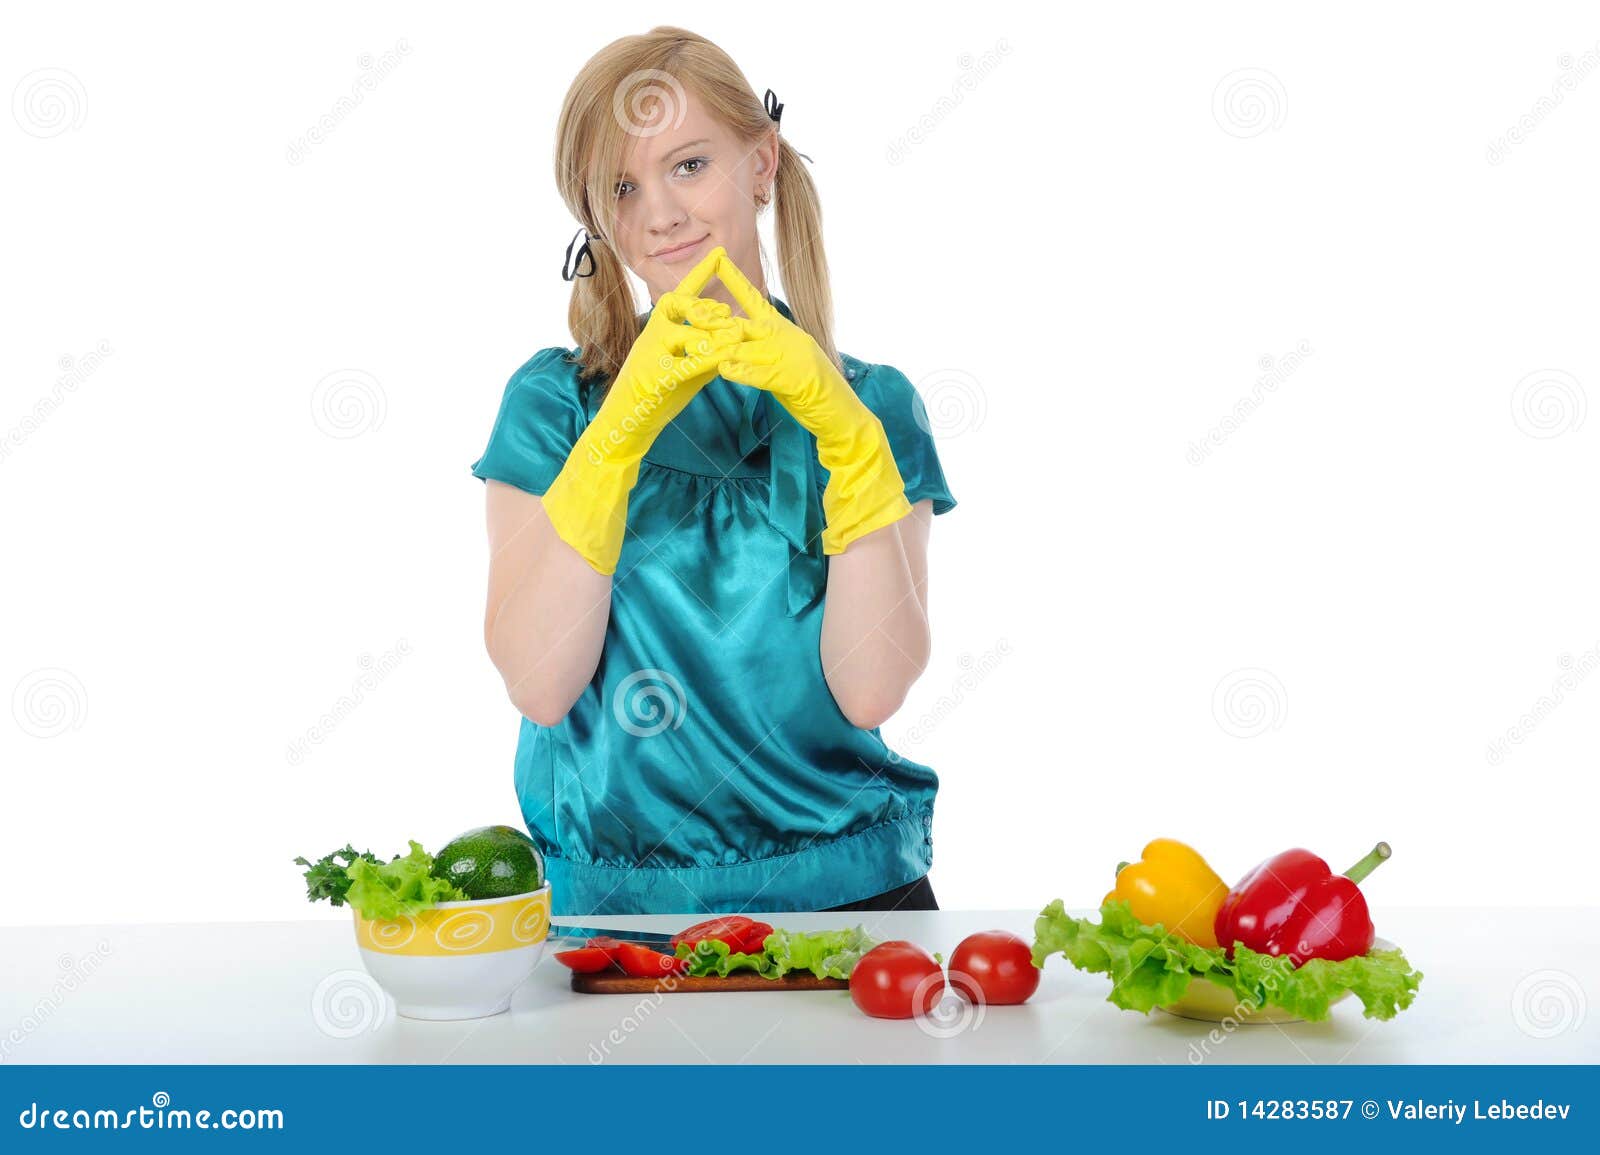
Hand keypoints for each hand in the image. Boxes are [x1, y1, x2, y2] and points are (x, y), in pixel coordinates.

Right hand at [540, 245, 735, 573]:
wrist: (628, 424)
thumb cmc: (657, 395)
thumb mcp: (687, 369)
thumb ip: (708, 351)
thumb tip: (734, 339)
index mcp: (660, 327)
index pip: (683, 293)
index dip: (701, 273)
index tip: (720, 253)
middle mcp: (651, 332)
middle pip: (680, 304)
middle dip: (708, 309)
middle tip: (731, 316)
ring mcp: (649, 352)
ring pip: (686, 333)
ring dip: (713, 335)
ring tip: (735, 338)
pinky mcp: (652, 376)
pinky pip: (683, 363)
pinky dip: (706, 360)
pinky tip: (723, 361)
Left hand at [710, 252, 911, 553]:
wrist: (840, 412)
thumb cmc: (811, 390)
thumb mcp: (784, 362)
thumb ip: (762, 350)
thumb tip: (734, 346)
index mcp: (784, 329)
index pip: (755, 300)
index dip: (736, 280)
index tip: (717, 259)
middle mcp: (786, 337)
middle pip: (741, 323)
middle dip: (713, 320)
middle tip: (688, 314)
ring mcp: (790, 356)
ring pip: (746, 347)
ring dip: (719, 349)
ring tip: (695, 349)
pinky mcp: (793, 378)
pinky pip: (761, 372)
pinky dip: (742, 372)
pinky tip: (725, 372)